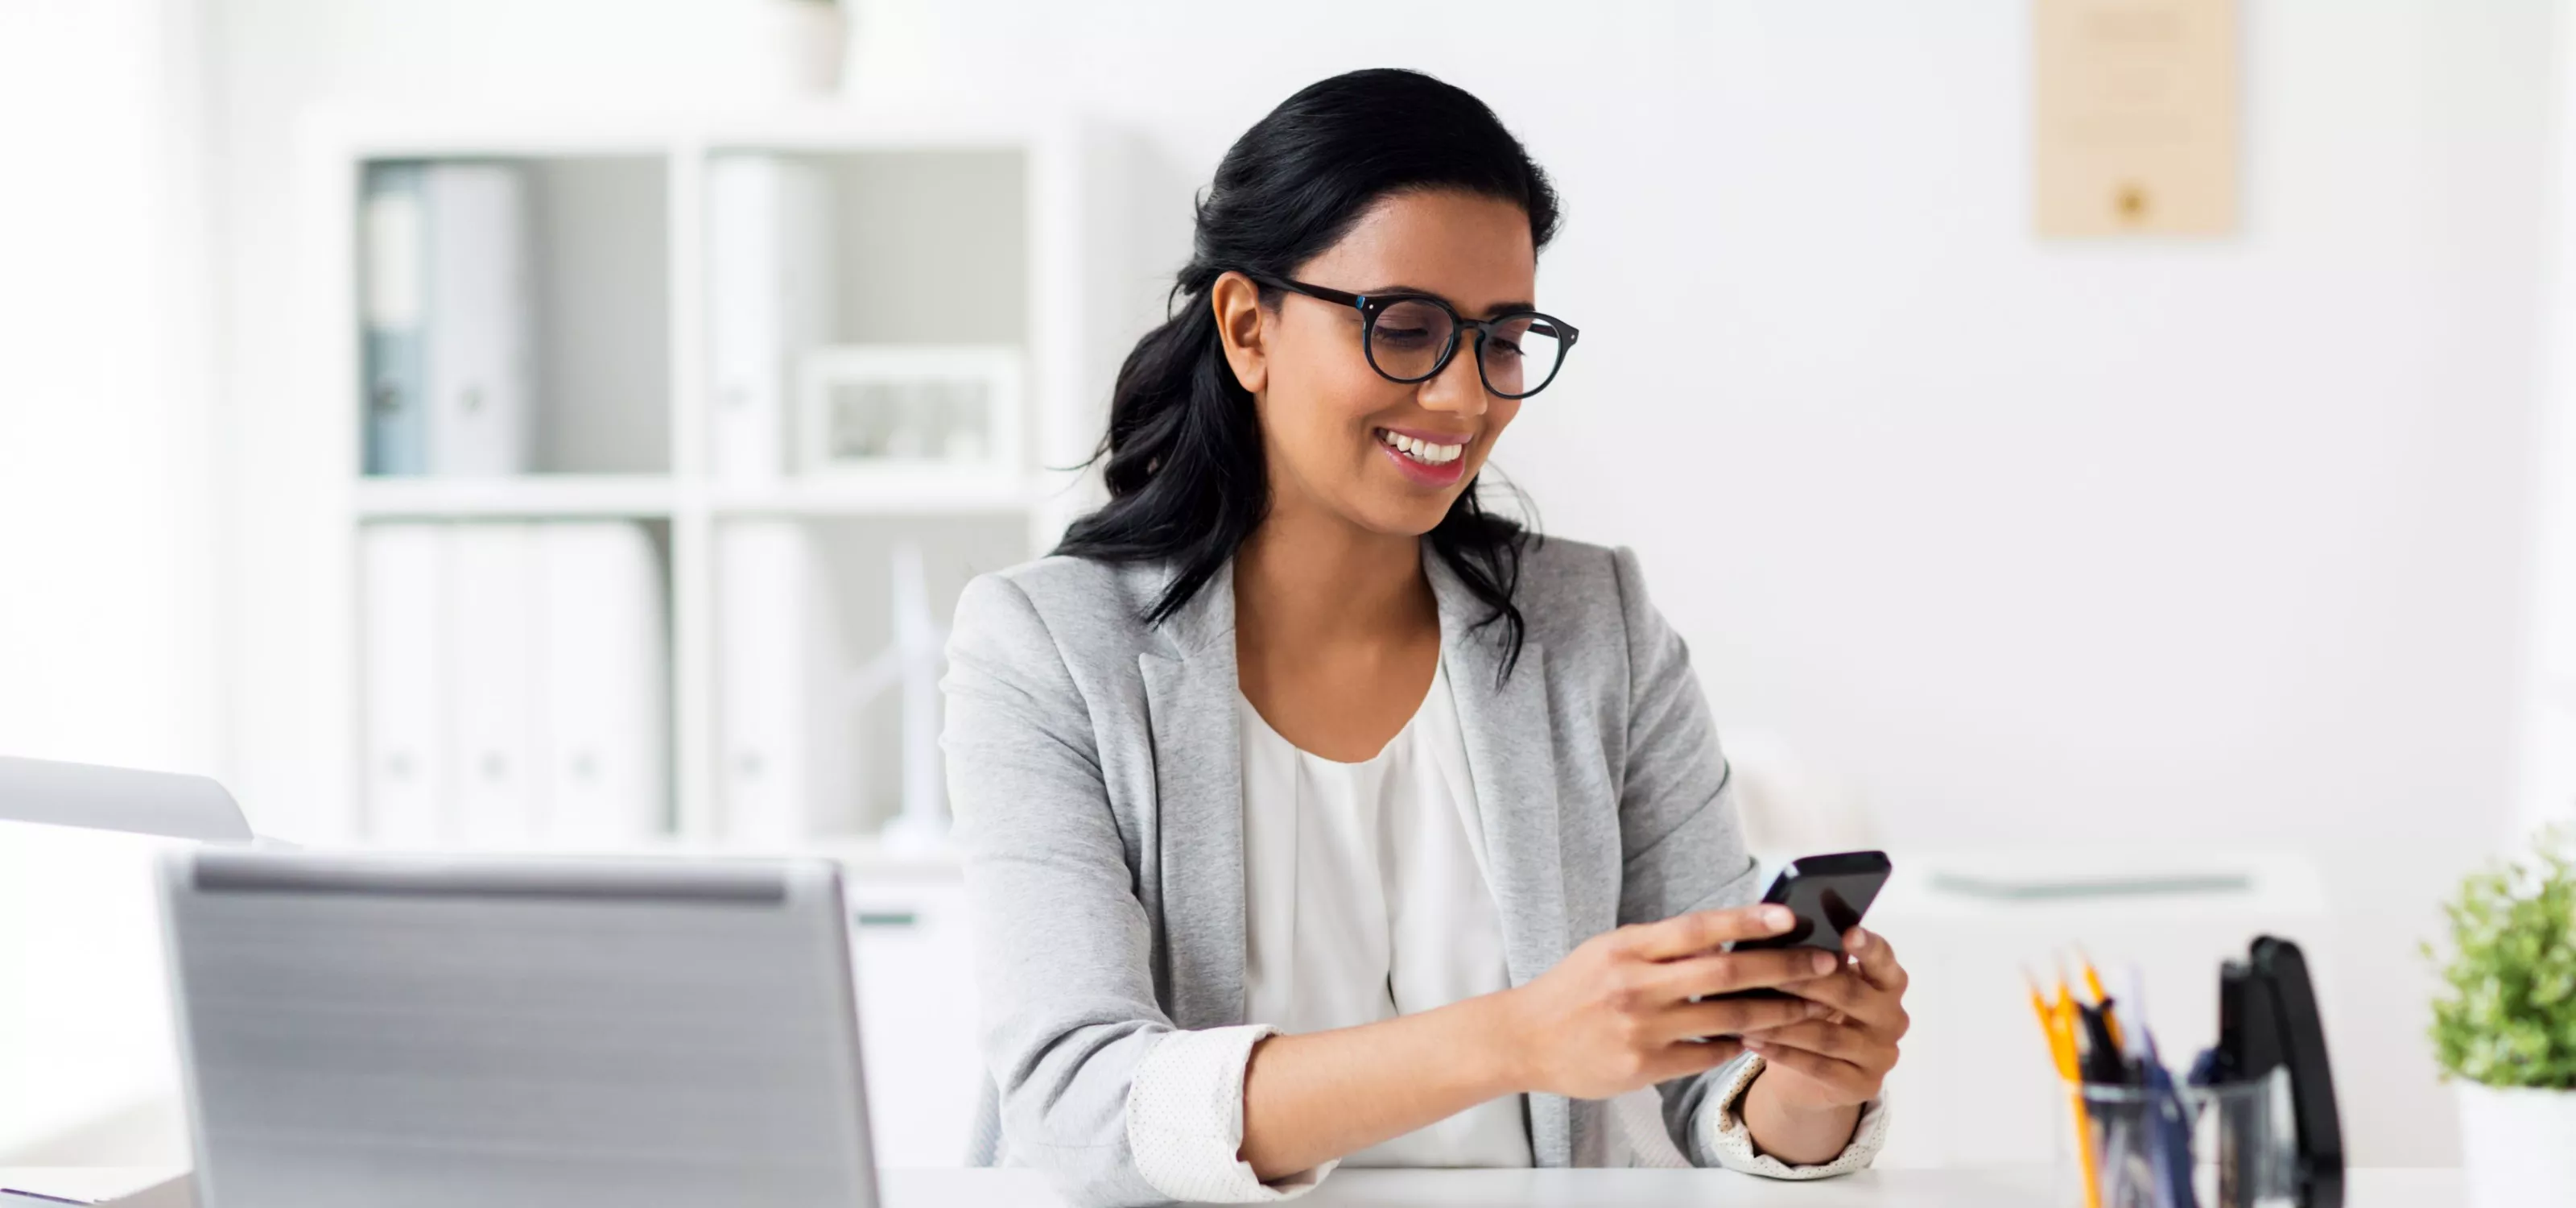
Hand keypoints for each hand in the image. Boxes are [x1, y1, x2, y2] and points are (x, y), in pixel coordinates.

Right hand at [1496, 905, 1843, 1099]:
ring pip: (1727, 1017)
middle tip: (1826, 964)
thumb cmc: (1573, 989)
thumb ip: (1662, 945)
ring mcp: (1642, 1028)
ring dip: (1777, 1011)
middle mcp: (1636, 985)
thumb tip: (1729, 935)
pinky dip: (1738, 1043)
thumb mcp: (1610, 950)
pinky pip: (1707, 1053)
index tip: (1789, 916)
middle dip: (1783, 968)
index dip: (1746, 921)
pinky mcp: (1644, 1065)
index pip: (1697, 927)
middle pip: (1725, 972)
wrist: (1524, 1038)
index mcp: (1627, 947)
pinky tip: (1760, 1037)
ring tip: (1812, 1006)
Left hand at [1742, 926, 1908, 1114]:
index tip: (1850, 933)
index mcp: (1888, 985)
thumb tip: (1779, 931)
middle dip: (1808, 983)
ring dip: (1784, 1024)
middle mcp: (1892, 1019)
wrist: (1814, 1079)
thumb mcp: (1822, 987)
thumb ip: (1817, 964)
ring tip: (1747, 1012)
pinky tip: (1751, 1040)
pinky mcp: (1863, 1086)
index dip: (1869, 947)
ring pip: (1828, 1036)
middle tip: (1770, 973)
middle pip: (1852, 996)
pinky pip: (1818, 1067)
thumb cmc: (1817, 1015)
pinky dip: (1782, 1053)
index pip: (1885, 962)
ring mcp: (1880, 1056)